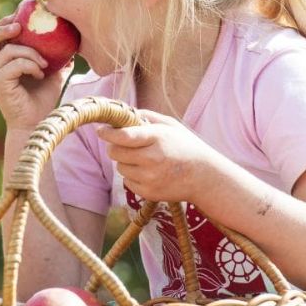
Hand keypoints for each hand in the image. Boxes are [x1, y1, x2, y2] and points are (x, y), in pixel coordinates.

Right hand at [0, 15, 72, 133]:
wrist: (38, 123)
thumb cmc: (42, 100)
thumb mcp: (53, 74)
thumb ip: (58, 59)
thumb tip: (72, 45)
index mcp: (3, 60)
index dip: (6, 22)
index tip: (26, 18)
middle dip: (5, 27)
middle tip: (22, 27)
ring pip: (8, 50)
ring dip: (30, 52)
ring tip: (44, 63)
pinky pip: (15, 64)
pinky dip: (30, 65)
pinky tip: (41, 74)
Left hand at [97, 111, 220, 203]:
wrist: (204, 177)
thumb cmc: (186, 146)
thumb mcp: (170, 125)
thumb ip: (146, 116)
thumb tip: (124, 112)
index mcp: (157, 138)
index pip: (124, 136)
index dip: (108, 133)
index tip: (100, 130)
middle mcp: (152, 159)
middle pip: (115, 153)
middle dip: (114, 146)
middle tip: (122, 144)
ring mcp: (150, 178)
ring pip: (120, 167)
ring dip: (125, 161)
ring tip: (142, 158)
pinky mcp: (149, 193)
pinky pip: (127, 182)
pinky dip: (132, 176)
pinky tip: (147, 171)